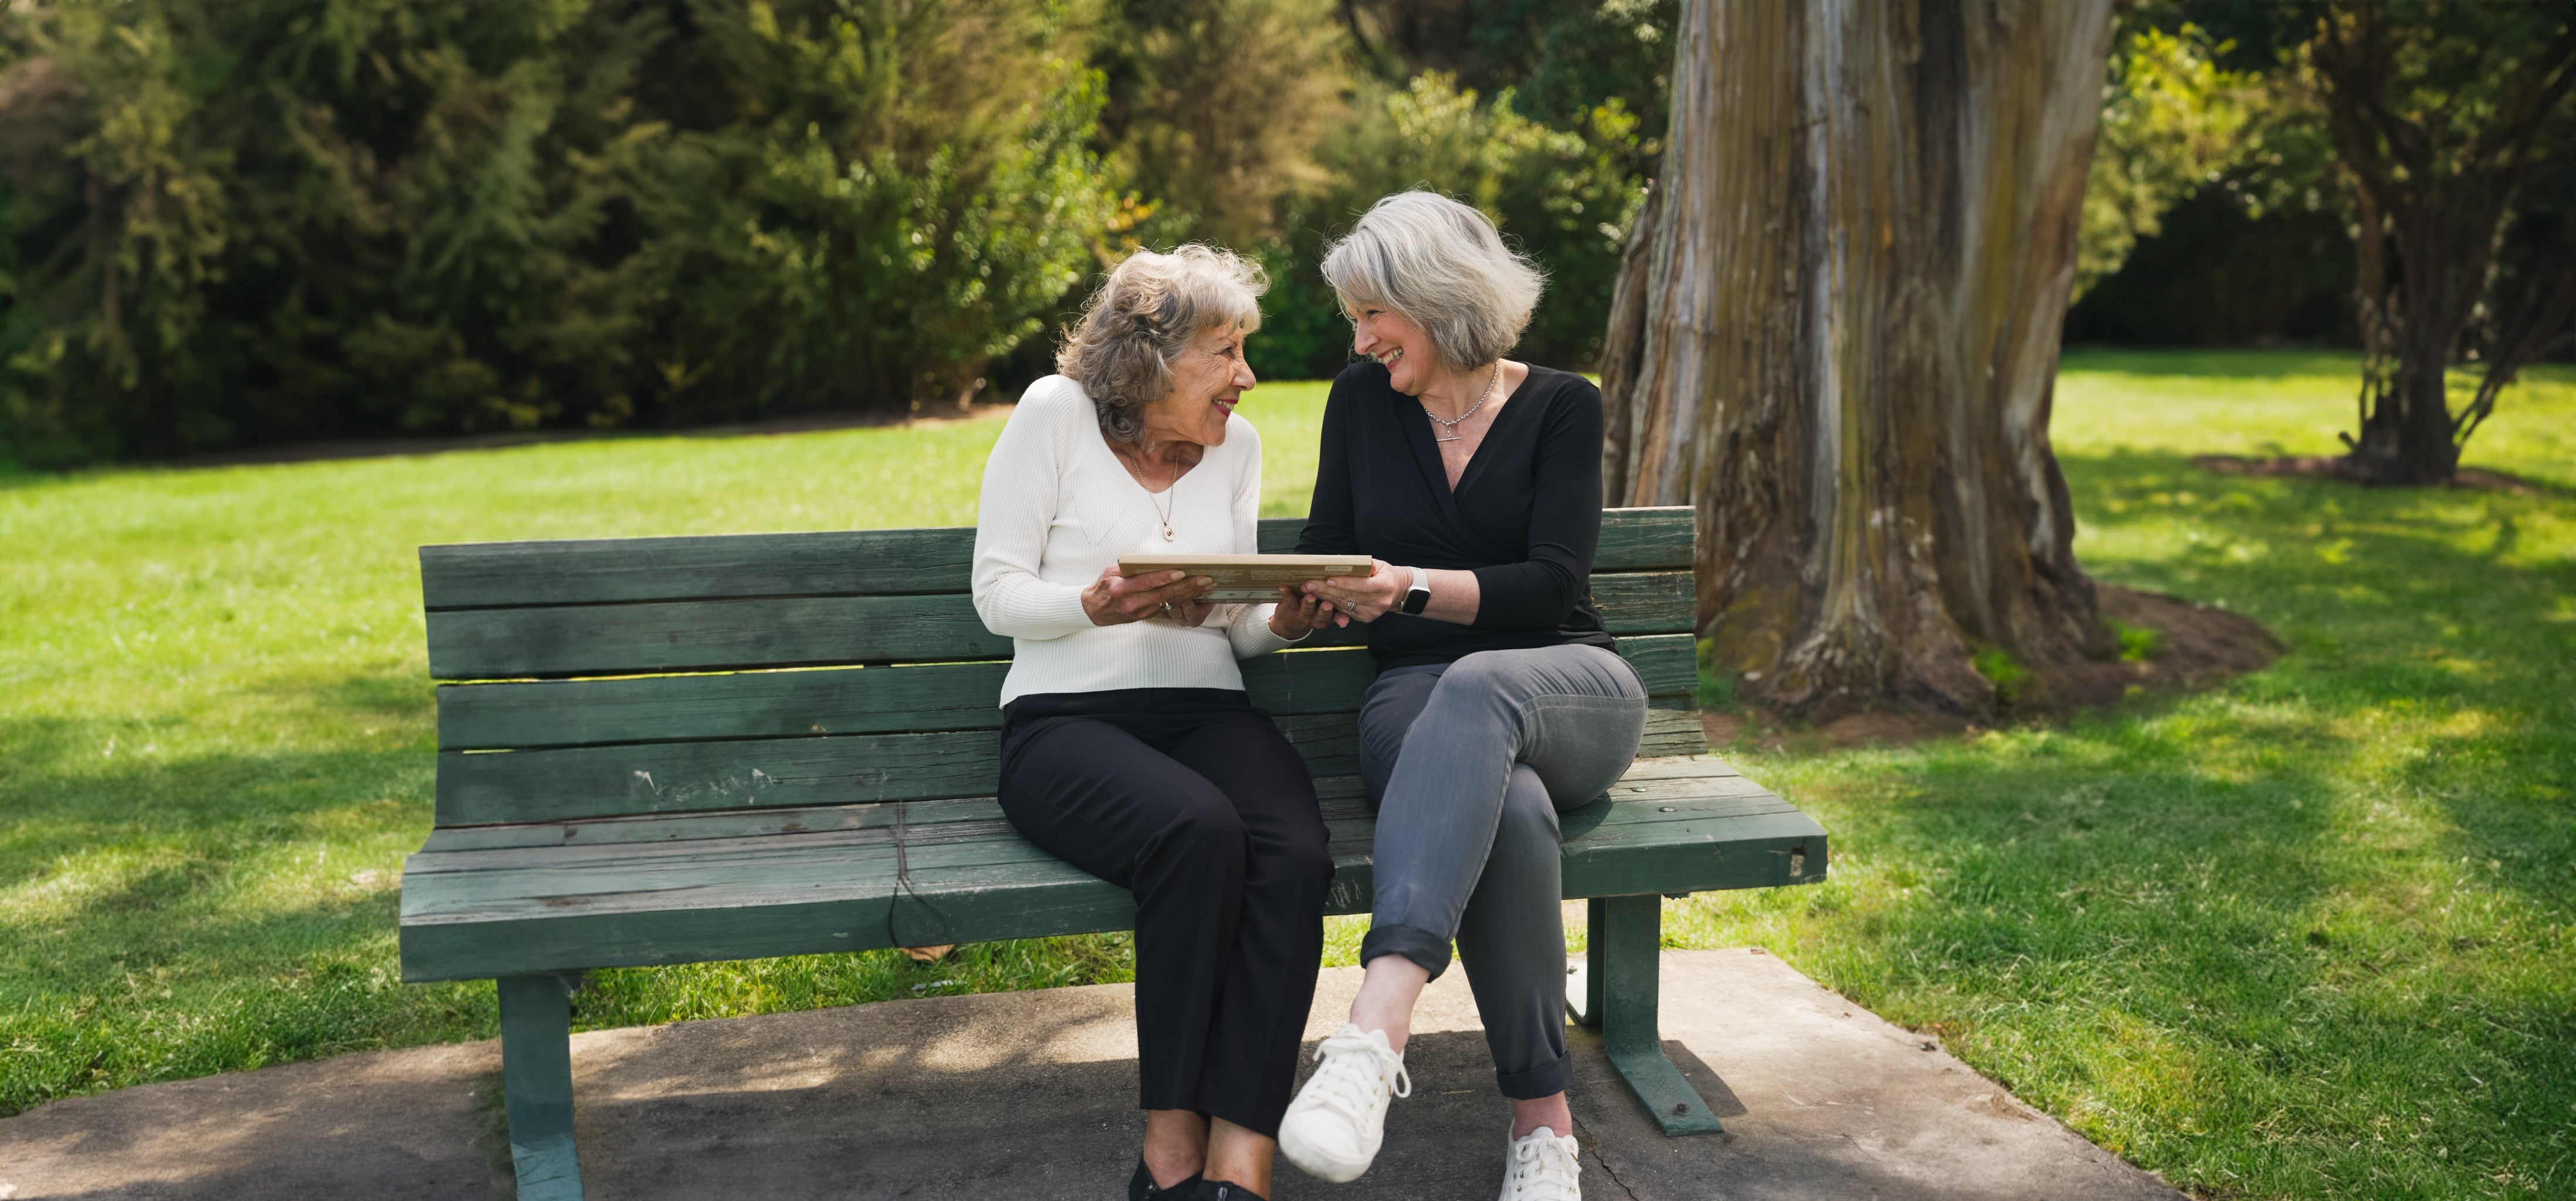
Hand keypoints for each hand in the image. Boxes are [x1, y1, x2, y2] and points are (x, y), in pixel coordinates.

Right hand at [1084, 566, 1212, 626]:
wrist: (1094, 611)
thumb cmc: (1104, 587)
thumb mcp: (1111, 572)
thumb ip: (1131, 567)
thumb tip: (1153, 560)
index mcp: (1122, 589)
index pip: (1147, 582)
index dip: (1165, 577)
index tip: (1182, 572)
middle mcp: (1132, 603)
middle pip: (1164, 594)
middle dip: (1187, 587)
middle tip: (1205, 579)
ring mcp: (1140, 612)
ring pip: (1169, 602)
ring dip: (1190, 594)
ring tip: (1207, 586)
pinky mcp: (1146, 616)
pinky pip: (1166, 606)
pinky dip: (1182, 599)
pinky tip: (1196, 593)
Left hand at [1267, 584, 1341, 636]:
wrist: (1289, 625)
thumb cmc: (1312, 612)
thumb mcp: (1326, 615)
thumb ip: (1338, 612)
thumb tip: (1349, 615)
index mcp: (1326, 618)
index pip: (1335, 615)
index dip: (1339, 615)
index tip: (1342, 610)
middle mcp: (1315, 618)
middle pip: (1321, 614)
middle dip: (1325, 610)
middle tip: (1327, 604)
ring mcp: (1302, 613)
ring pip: (1306, 608)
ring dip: (1308, 603)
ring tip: (1310, 596)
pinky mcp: (1290, 607)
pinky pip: (1288, 600)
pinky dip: (1286, 593)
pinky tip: (1283, 587)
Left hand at [1306, 559, 1401, 622]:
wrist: (1398, 591)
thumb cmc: (1385, 574)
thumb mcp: (1380, 565)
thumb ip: (1365, 565)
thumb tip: (1346, 564)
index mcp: (1384, 586)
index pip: (1361, 585)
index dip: (1344, 583)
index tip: (1327, 579)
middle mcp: (1379, 602)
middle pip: (1349, 596)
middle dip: (1326, 590)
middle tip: (1308, 584)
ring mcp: (1372, 612)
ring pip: (1344, 605)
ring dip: (1325, 597)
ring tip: (1310, 590)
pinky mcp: (1366, 618)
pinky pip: (1346, 611)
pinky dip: (1332, 604)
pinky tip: (1320, 597)